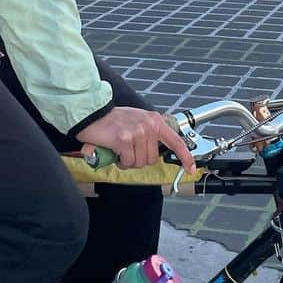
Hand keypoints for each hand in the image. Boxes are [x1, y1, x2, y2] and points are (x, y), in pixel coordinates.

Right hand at [77, 106, 195, 173]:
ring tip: (121, 149)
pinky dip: (121, 161)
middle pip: (153, 158)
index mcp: (155, 120)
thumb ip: (151, 133)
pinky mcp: (124, 140)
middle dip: (140, 159)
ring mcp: (137, 132)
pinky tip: (115, 151)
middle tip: (129, 149)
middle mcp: (148, 125)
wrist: (93, 114)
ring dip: (129, 160)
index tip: (190, 168)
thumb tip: (159, 151)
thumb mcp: (138, 121)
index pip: (175, 141)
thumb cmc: (114, 120)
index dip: (185, 156)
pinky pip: (128, 162)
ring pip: (140, 162)